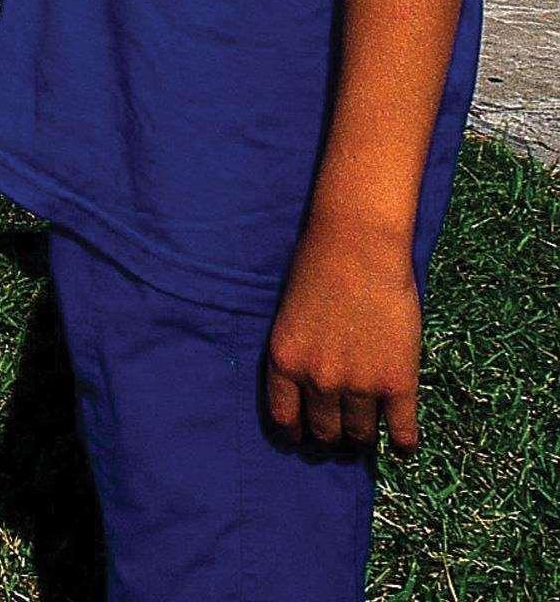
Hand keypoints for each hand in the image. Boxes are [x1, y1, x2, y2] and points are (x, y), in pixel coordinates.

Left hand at [265, 220, 421, 455]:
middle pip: (326, 431)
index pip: (285, 419)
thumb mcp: (291, 315)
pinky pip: (401, 431)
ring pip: (361, 434)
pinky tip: (403, 443)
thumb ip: (299, 354)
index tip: (303, 438)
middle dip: (332, 435)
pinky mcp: (397, 383)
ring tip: (369, 431)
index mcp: (284, 361)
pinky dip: (403, 441)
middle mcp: (318, 381)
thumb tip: (310, 388)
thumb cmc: (319, 265)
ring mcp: (359, 386)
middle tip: (341, 432)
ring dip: (364, 435)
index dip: (296, 433)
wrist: (360, 245)